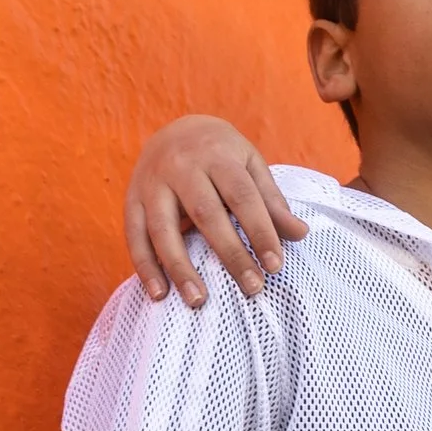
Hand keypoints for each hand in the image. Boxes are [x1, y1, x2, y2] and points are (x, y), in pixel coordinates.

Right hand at [125, 118, 305, 308]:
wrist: (174, 128)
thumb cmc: (220, 155)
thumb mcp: (249, 165)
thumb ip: (271, 200)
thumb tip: (300, 233)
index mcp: (216, 155)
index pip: (242, 196)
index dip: (260, 231)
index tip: (275, 266)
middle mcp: (181, 166)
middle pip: (206, 213)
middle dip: (230, 253)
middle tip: (252, 288)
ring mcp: (152, 183)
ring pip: (163, 229)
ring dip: (180, 267)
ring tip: (198, 301)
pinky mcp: (131, 199)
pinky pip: (134, 236)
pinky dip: (144, 266)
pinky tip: (159, 293)